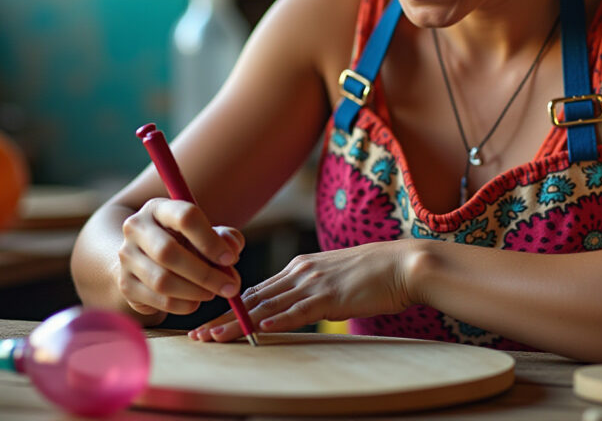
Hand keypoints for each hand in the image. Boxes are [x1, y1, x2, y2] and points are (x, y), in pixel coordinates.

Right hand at [116, 197, 246, 316]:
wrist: (144, 258)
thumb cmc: (184, 242)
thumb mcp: (206, 233)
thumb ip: (226, 238)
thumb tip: (232, 251)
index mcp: (158, 208)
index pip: (185, 217)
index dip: (210, 240)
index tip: (231, 259)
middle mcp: (136, 228)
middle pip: (168, 252)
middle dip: (205, 273)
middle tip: (230, 287)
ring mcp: (127, 257)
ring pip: (162, 280)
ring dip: (195, 291)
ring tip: (212, 293)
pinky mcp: (126, 285)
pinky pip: (159, 300)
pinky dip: (184, 305)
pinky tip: (195, 301)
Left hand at [190, 240, 419, 341]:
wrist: (404, 263)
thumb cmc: (375, 274)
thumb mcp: (335, 279)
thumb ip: (313, 290)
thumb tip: (300, 306)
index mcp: (300, 268)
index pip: (257, 291)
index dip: (230, 307)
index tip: (209, 321)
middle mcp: (300, 272)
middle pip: (252, 299)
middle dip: (222, 318)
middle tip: (197, 334)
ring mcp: (314, 283)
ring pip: (267, 307)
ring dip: (237, 324)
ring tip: (214, 337)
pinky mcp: (332, 296)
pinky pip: (300, 311)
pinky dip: (278, 320)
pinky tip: (260, 329)